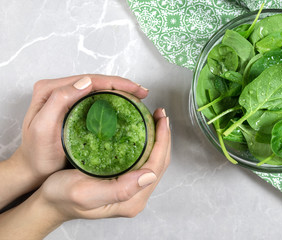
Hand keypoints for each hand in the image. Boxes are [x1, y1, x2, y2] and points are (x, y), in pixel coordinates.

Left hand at [17, 74, 148, 178]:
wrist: (34, 170)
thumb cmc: (38, 154)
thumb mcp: (43, 128)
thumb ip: (59, 101)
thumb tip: (86, 82)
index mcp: (50, 90)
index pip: (90, 80)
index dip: (116, 83)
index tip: (135, 90)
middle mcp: (59, 91)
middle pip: (96, 82)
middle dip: (122, 85)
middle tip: (142, 93)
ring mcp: (66, 99)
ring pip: (98, 89)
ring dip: (119, 91)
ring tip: (138, 97)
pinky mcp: (73, 109)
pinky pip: (96, 100)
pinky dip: (113, 101)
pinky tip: (124, 106)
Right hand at [38, 108, 169, 220]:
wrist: (49, 202)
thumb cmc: (61, 197)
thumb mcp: (84, 193)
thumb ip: (119, 189)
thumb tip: (150, 176)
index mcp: (130, 200)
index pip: (156, 166)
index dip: (163, 141)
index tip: (162, 120)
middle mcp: (135, 196)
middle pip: (159, 163)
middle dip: (164, 137)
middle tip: (160, 115)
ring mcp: (131, 190)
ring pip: (153, 161)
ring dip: (157, 139)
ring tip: (155, 119)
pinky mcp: (125, 183)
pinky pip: (143, 161)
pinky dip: (146, 144)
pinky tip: (142, 131)